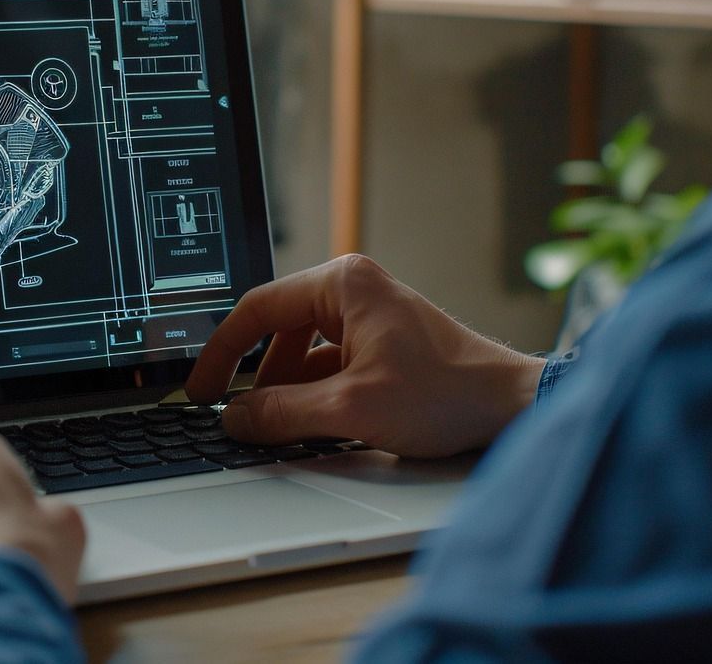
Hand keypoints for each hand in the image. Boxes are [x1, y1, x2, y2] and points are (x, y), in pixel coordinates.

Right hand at [186, 254, 545, 457]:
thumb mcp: (350, 408)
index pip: (257, 310)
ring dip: (286, 390)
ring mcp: (372, 317)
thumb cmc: (447, 394)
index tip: (201, 388)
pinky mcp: (384, 345)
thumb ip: (282, 413)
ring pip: (304, 354)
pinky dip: (313, 394)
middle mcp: (356, 291)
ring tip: (270, 427)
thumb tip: (235, 418)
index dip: (221, 353)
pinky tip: (306, 426)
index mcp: (343, 284)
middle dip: (255, 377)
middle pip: (279, 331)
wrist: (511, 408)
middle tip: (228, 413)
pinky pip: (330, 366)